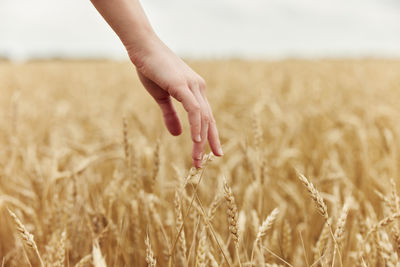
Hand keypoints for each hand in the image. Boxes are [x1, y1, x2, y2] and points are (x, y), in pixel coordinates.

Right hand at [128, 37, 222, 166]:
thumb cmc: (151, 69)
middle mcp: (199, 88)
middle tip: (203, 163)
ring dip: (201, 141)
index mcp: (195, 91)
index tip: (211, 153)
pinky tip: (197, 140)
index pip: (206, 117)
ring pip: (202, 118)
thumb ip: (170, 115)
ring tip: (197, 159)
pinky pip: (194, 109)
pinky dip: (196, 125)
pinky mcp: (182, 85)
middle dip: (208, 143)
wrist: (142, 48)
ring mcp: (192, 86)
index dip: (210, 136)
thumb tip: (178, 135)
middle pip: (208, 121)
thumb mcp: (161, 97)